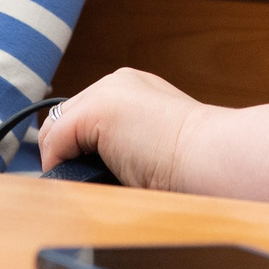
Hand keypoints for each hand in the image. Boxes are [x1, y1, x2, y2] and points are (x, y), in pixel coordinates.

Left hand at [36, 68, 212, 190]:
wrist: (212, 156)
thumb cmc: (196, 163)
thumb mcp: (157, 146)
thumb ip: (129, 146)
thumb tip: (97, 173)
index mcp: (137, 89)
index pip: (87, 111)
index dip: (78, 144)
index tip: (79, 172)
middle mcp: (118, 83)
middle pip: (65, 117)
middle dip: (65, 152)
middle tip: (72, 182)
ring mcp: (106, 93)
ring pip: (56, 129)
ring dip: (62, 160)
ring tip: (76, 184)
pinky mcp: (96, 111)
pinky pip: (57, 142)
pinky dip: (60, 166)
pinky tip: (80, 182)